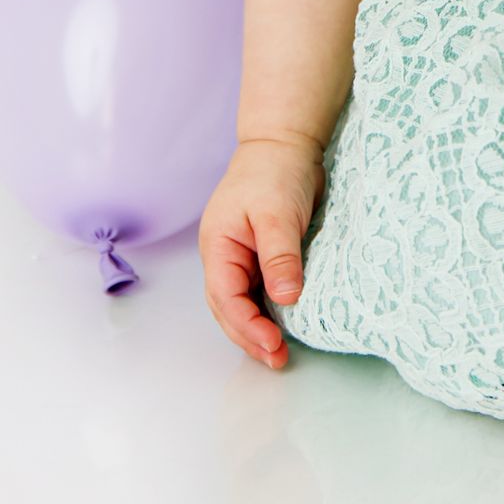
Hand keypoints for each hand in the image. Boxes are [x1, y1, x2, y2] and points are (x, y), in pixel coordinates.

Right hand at [199, 135, 324, 368]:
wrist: (285, 143)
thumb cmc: (275, 171)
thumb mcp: (277, 214)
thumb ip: (279, 256)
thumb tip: (285, 299)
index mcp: (218, 246)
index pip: (226, 298)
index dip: (247, 326)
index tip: (272, 345)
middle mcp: (224, 257)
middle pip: (228, 308)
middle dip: (249, 337)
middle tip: (276, 360)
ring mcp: (240, 257)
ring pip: (242, 304)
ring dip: (257, 329)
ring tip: (279, 353)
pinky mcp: (259, 256)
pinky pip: (259, 291)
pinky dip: (268, 311)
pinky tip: (284, 324)